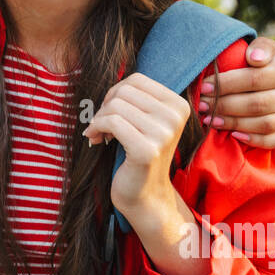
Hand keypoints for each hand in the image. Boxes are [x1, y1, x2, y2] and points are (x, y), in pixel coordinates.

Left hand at [82, 73, 188, 219]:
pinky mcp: (147, 150)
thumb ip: (134, 98)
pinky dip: (96, 128)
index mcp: (178, 105)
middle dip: (106, 106)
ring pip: (115, 106)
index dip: (116, 92)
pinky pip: (111, 122)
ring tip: (100, 134)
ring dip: (99, 119)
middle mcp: (175, 117)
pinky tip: (95, 140)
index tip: (110, 112)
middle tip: (102, 125)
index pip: (137, 79)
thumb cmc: (138, 153)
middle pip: (124, 91)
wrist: (144, 195)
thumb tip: (109, 80)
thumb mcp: (144, 120)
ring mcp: (163, 133)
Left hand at [198, 36, 274, 148]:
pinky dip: (254, 139)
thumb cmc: (262, 63)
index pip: (254, 79)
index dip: (226, 84)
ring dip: (234, 123)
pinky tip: (234, 135)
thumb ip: (260, 48)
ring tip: (211, 119)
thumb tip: (253, 58)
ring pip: (263, 124)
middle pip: (257, 104)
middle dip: (225, 105)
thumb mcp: (263, 48)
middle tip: (203, 105)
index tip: (205, 86)